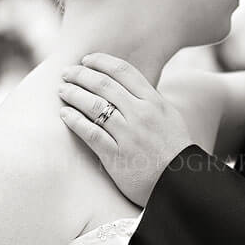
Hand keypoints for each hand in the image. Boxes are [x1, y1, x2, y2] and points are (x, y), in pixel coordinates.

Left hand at [58, 53, 193, 206]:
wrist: (182, 184)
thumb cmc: (174, 149)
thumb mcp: (169, 116)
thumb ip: (149, 99)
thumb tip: (126, 85)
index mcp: (154, 101)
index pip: (123, 71)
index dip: (101, 62)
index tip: (86, 60)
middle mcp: (141, 114)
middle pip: (104, 85)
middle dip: (81, 75)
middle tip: (66, 73)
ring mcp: (128, 135)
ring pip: (94, 106)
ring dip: (74, 94)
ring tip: (62, 91)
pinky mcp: (116, 156)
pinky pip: (90, 133)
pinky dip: (75, 121)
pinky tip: (64, 114)